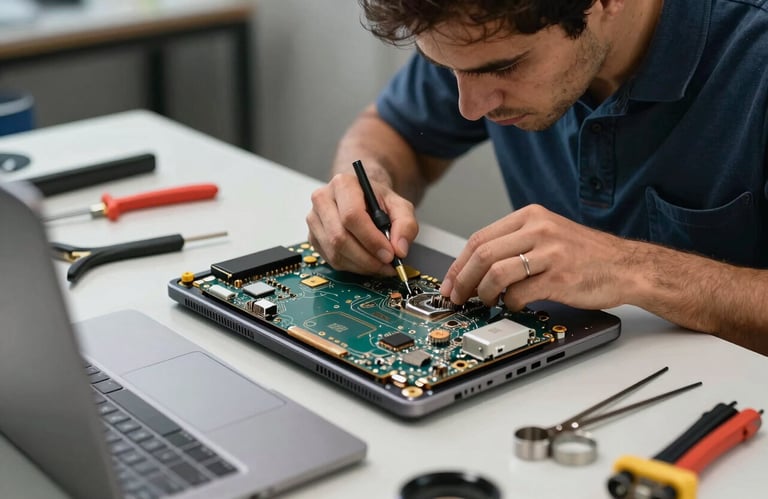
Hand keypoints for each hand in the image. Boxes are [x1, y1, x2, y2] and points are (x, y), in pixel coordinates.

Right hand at [306, 172, 418, 274]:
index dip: (371, 239)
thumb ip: (406, 225)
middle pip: (339, 237)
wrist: (363, 198)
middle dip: (367, 257)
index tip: (389, 254)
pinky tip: (367, 262)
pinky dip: (353, 267)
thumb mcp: (400, 206)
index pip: (352, 216)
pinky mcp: (313, 237)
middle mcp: (323, 200)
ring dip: (361, 265)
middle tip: (387, 264)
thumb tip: (399, 249)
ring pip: (335, 252)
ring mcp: (314, 220)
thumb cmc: (378, 200)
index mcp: (343, 184)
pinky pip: (332, 260)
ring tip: (380, 265)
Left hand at [439, 204, 635, 310]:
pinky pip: (519, 293)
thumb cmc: (586, 255)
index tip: (449, 282)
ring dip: (483, 294)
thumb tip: (474, 268)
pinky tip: (513, 305)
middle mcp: (539, 229)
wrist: (627, 267)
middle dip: (462, 280)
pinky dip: (509, 303)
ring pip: (496, 273)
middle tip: (457, 297)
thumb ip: (514, 243)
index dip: (458, 264)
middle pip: (483, 254)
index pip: (479, 238)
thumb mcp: (548, 234)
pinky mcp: (560, 276)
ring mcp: (550, 252)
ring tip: (486, 302)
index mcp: (531, 216)